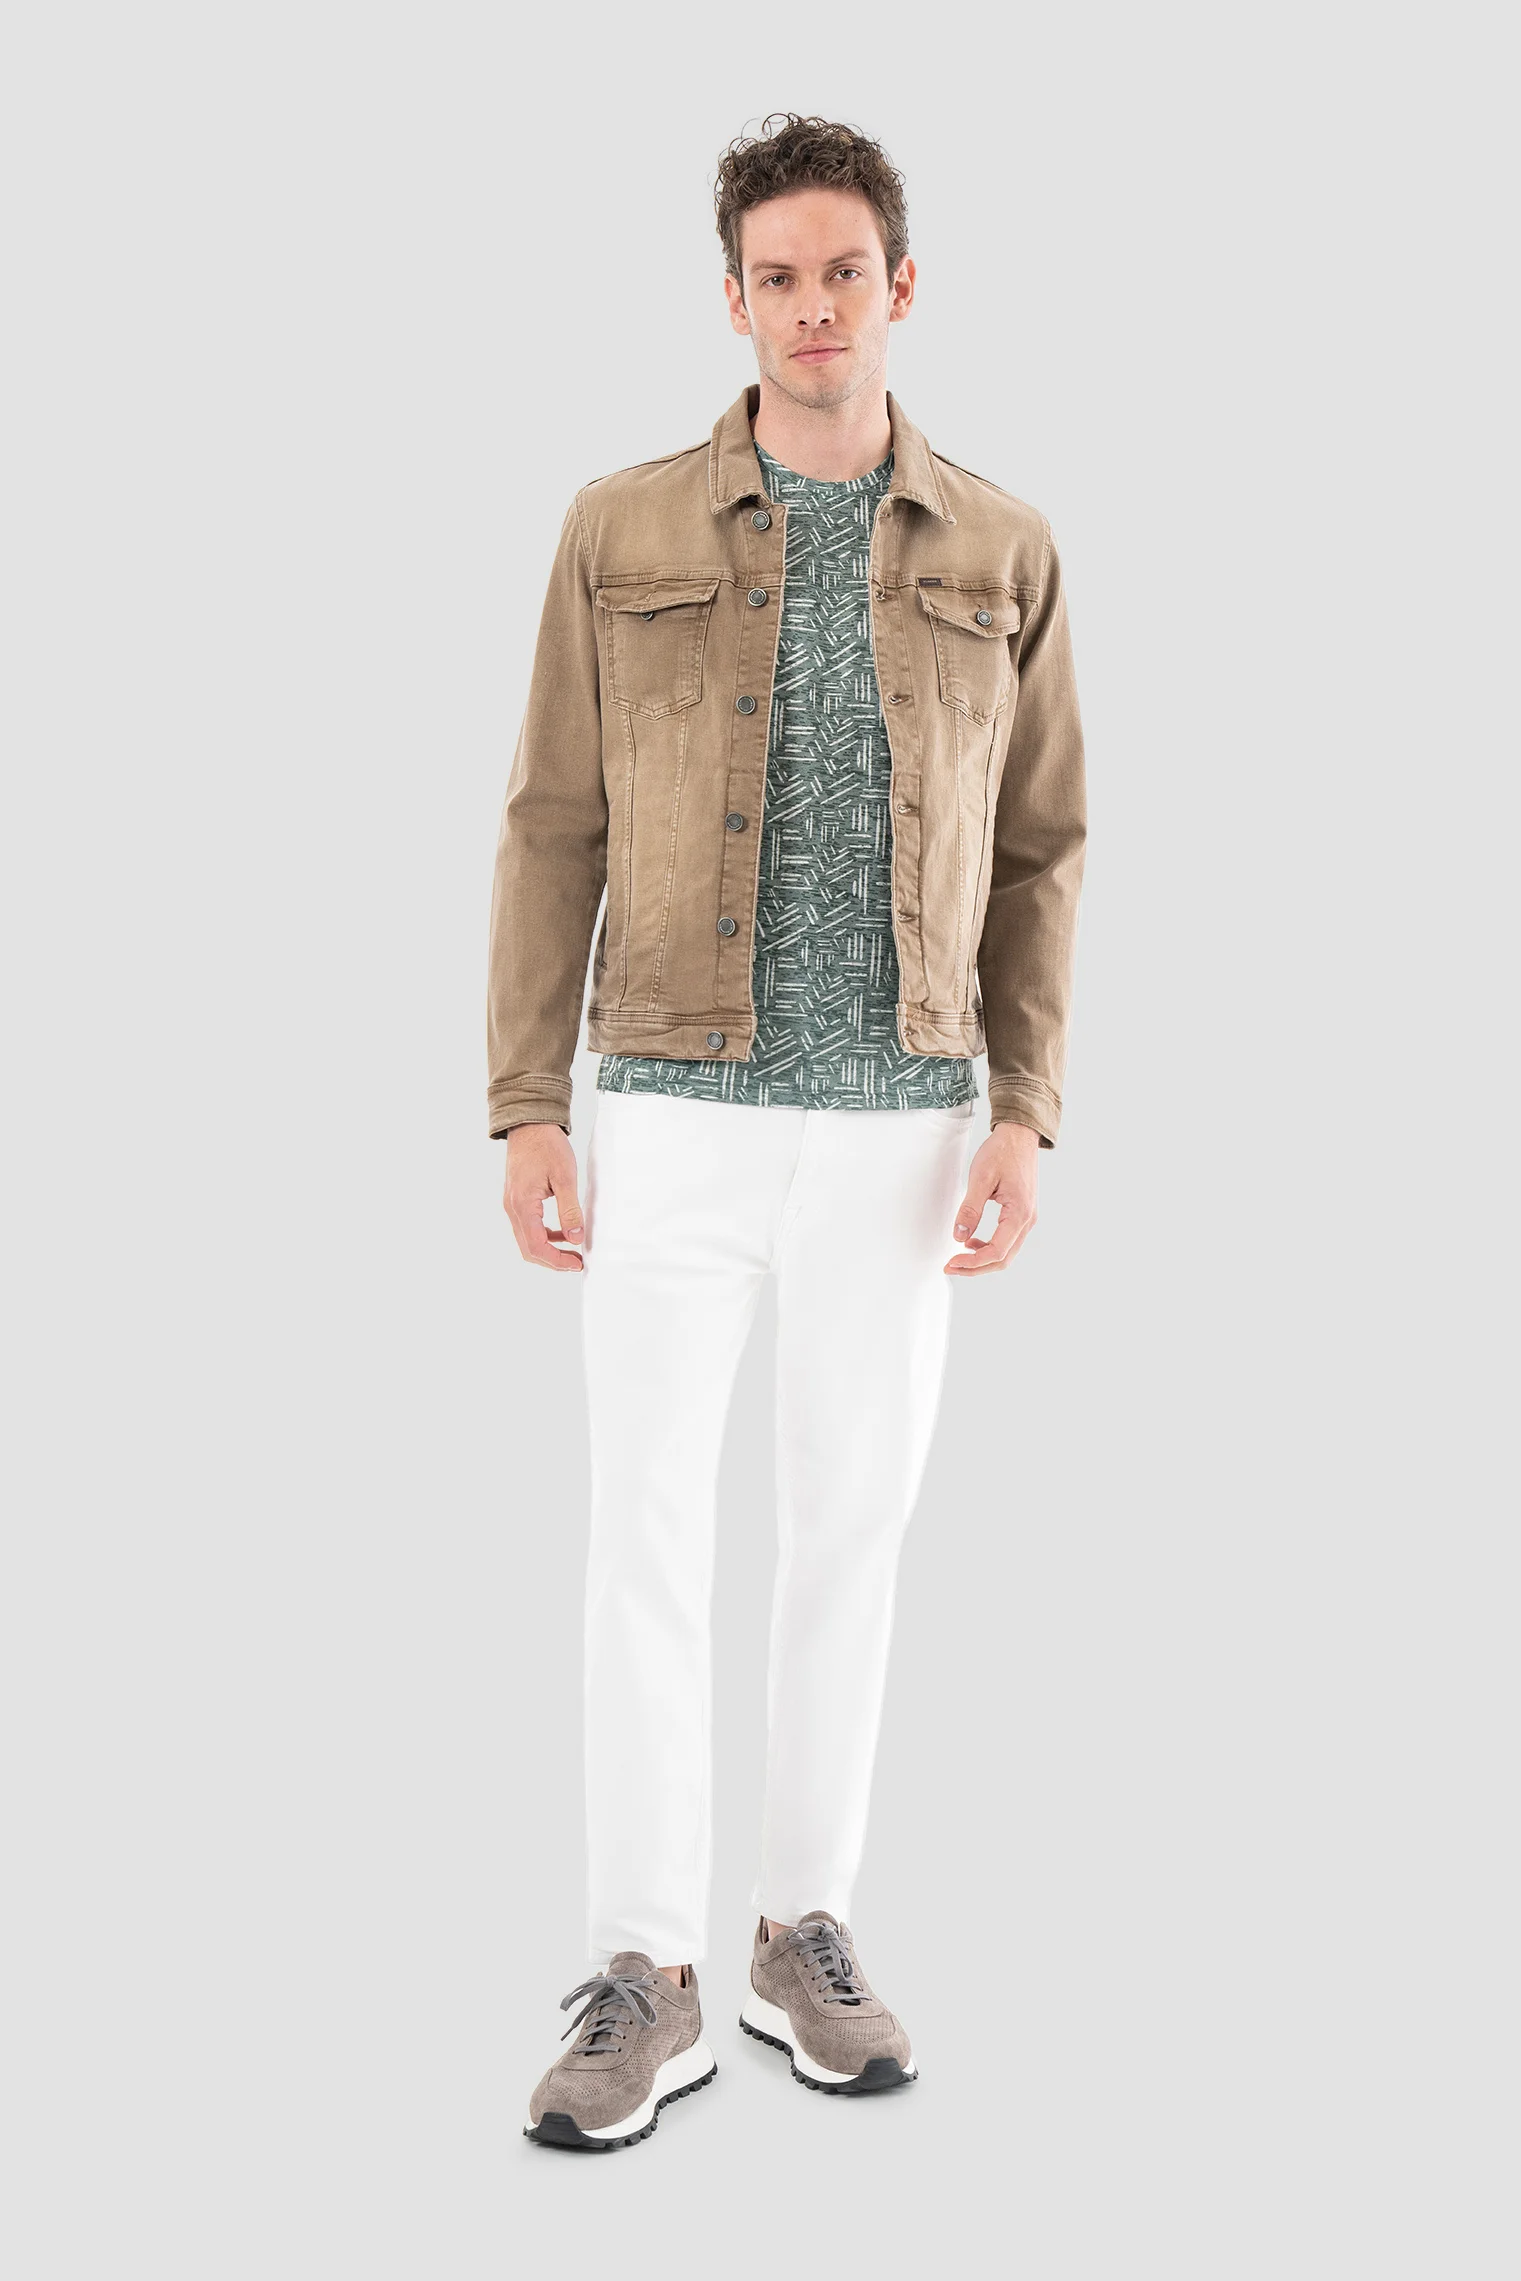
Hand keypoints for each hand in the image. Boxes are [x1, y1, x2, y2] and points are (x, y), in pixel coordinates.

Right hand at [502, 1123, 584, 1271]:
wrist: (530, 1125)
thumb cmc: (547, 1146)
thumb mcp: (565, 1177)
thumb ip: (570, 1210)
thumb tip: (576, 1238)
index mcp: (522, 1205)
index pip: (536, 1246)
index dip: (557, 1261)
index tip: (578, 1263)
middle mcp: (512, 1208)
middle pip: (528, 1249)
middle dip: (553, 1261)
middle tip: (577, 1262)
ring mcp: (512, 1205)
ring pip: (526, 1240)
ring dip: (548, 1250)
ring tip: (572, 1251)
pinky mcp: (516, 1200)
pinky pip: (527, 1227)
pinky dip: (544, 1236)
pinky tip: (562, 1233)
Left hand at [946, 1121, 1039, 1275]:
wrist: (1019, 1136)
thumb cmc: (1002, 1152)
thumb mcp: (980, 1178)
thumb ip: (970, 1209)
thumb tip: (959, 1236)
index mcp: (1019, 1213)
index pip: (996, 1252)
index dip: (972, 1262)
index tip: (951, 1263)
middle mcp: (1028, 1220)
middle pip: (1003, 1259)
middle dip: (976, 1268)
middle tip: (951, 1267)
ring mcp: (1027, 1218)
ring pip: (1006, 1252)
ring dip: (982, 1259)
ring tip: (959, 1256)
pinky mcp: (1022, 1214)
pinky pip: (1008, 1240)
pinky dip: (989, 1247)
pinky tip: (971, 1241)